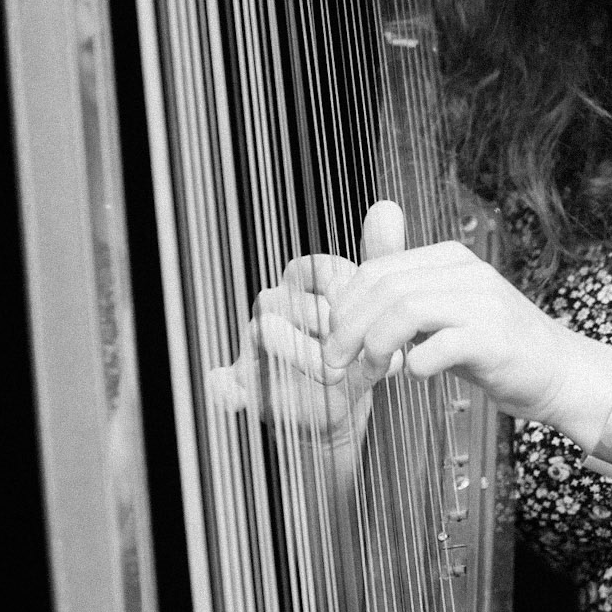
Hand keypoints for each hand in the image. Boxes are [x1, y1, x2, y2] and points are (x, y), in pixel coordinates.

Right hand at [207, 202, 408, 440]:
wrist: (344, 405)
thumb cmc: (356, 348)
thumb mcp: (373, 308)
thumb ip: (379, 256)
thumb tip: (387, 205)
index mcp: (298, 288)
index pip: (307, 268)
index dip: (336, 288)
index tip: (366, 311)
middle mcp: (271, 312)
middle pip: (283, 297)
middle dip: (322, 322)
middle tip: (359, 344)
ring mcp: (254, 348)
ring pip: (264, 332)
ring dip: (299, 352)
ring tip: (336, 374)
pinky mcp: (246, 387)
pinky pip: (224, 383)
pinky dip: (225, 389)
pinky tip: (234, 396)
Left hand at [322, 204, 589, 425]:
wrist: (557, 372)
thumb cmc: (491, 344)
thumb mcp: (442, 308)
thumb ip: (400, 287)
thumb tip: (347, 272)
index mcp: (449, 258)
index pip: (377, 269)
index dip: (344, 307)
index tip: (334, 341)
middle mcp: (467, 271)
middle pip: (385, 288)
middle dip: (349, 329)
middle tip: (337, 364)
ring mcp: (484, 303)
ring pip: (406, 311)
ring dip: (375, 347)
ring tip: (372, 373)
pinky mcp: (495, 340)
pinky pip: (439, 347)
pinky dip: (416, 365)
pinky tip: (416, 376)